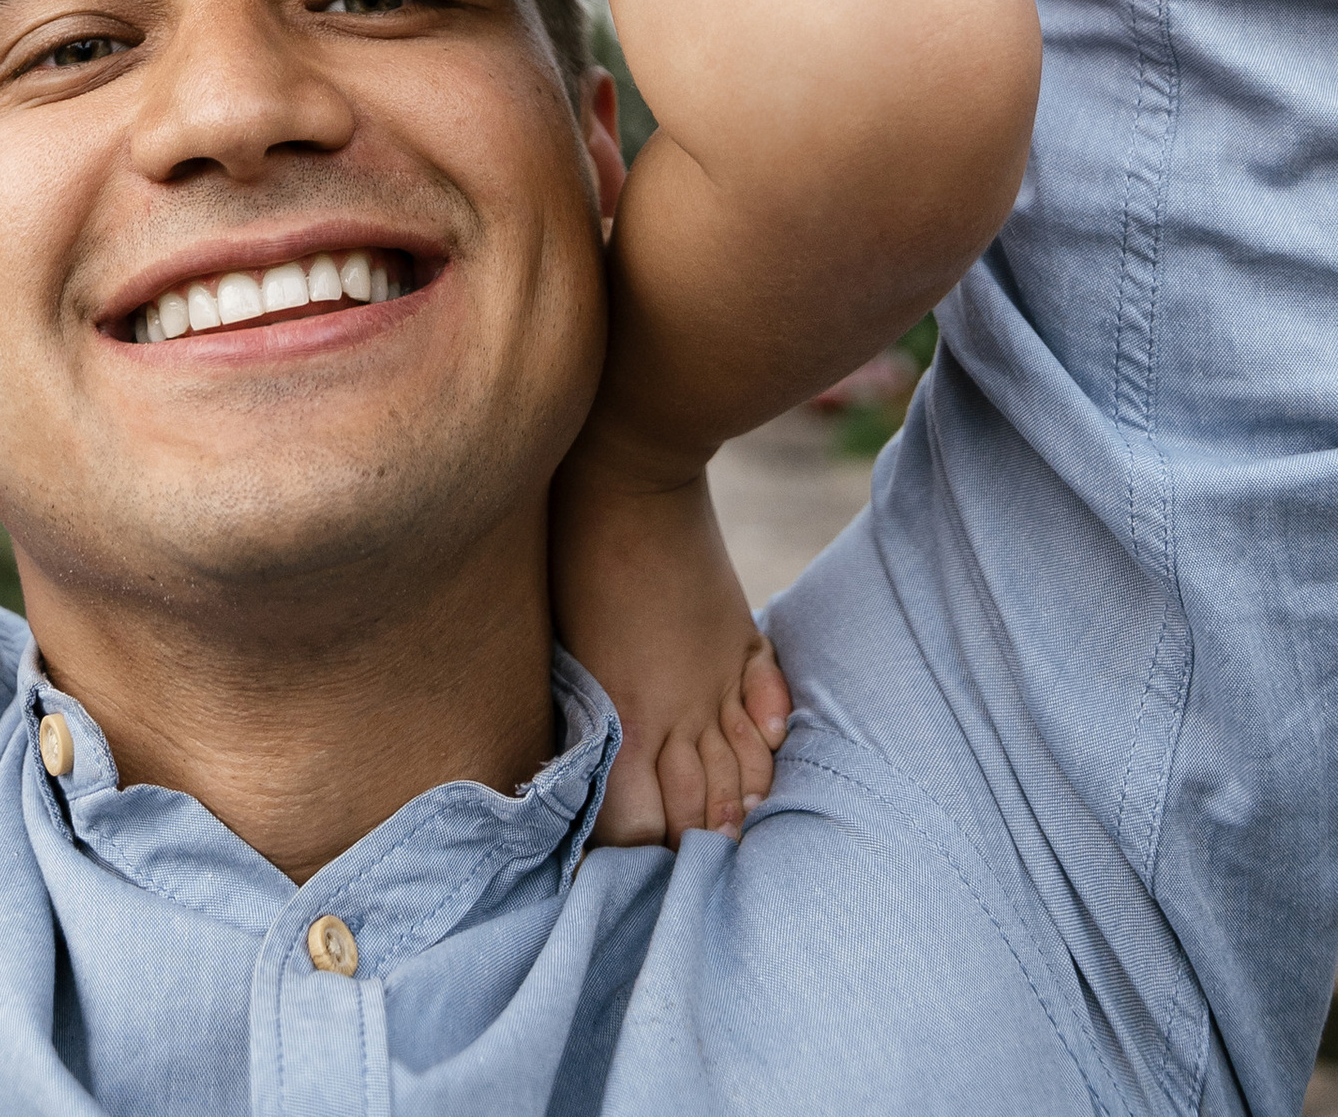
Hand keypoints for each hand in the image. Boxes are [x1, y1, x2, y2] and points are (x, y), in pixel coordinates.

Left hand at [550, 452, 793, 847]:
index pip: (640, 825)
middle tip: (684, 852)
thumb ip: (589, 716)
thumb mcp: (566, 651)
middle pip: (700, 812)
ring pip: (746, 771)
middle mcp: (679, 714)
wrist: (630, 480)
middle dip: (692, 840)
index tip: (618, 857)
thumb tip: (592, 767)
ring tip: (730, 818)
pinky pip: (771, 707)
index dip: (632, 849)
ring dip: (738, 800)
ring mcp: (719, 679)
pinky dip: (772, 736)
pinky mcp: (742, 642)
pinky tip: (766, 749)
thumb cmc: (575, 561)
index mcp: (626, 720)